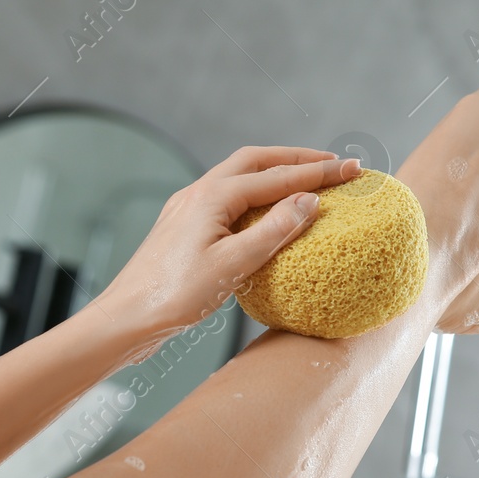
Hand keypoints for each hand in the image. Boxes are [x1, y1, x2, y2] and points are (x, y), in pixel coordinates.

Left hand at [96, 148, 362, 352]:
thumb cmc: (175, 296)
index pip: (278, 177)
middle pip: (256, 161)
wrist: (126, 318)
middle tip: (332, 164)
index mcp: (213, 196)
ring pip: (238, 176)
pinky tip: (264, 211)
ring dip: (274, 172)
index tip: (353, 169)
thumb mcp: (233, 265)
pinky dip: (254, 194)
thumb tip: (307, 201)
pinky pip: (226, 197)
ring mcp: (187, 207)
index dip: (319, 173)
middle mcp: (198, 192)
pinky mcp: (182, 226)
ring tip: (305, 180)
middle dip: (296, 159)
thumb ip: (273, 231)